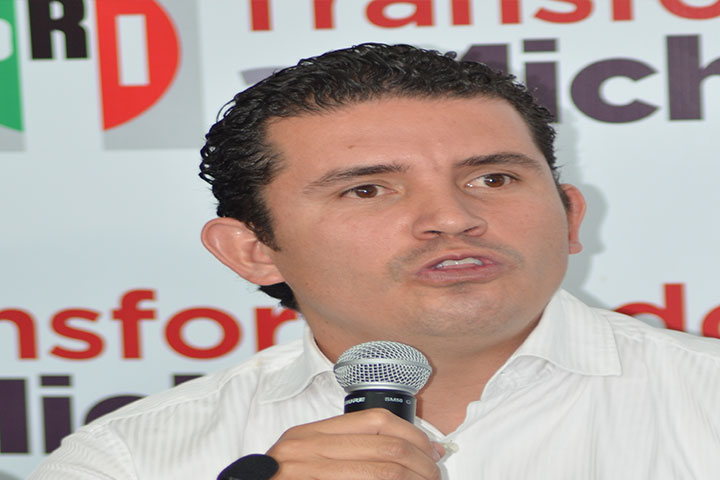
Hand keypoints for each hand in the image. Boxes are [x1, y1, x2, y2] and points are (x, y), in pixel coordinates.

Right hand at [266, 409, 443, 478]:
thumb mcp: (306, 460)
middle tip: (435, 475)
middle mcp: (306, 452)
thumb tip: (405, 451)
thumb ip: (344, 450)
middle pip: (386, 449)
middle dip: (422, 465)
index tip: (432, 450)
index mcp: (308, 436)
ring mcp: (306, 475)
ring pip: (383, 474)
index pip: (376, 421)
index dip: (413, 435)